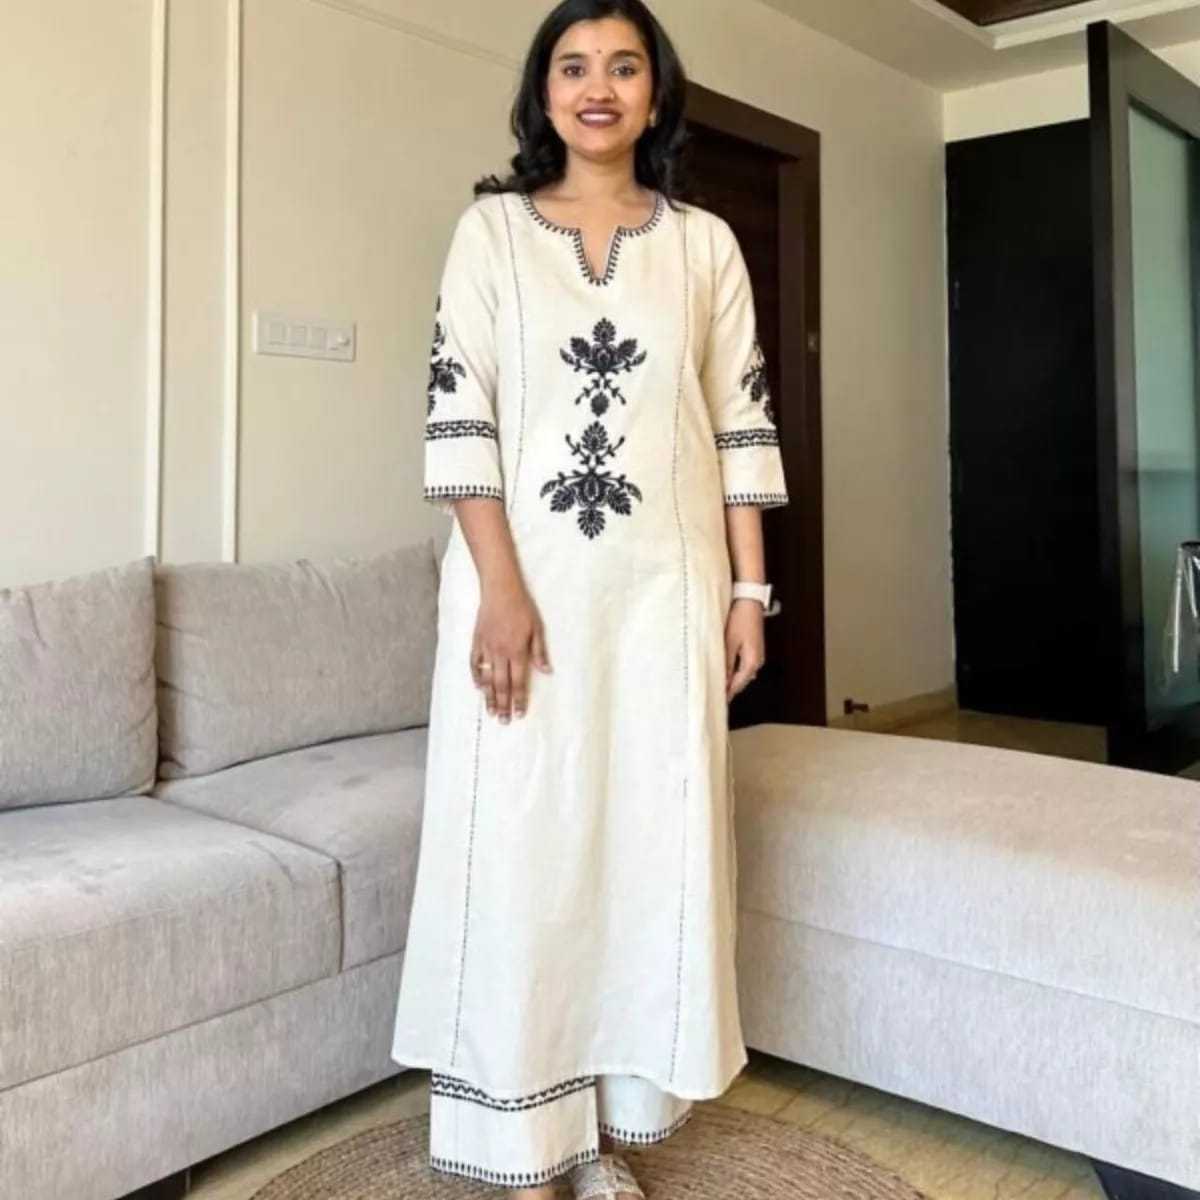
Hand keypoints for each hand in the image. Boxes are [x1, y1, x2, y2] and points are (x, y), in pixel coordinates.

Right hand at [470, 579, 551, 721]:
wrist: (500, 591)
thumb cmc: (522, 608)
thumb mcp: (537, 628)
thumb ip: (540, 652)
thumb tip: (547, 671)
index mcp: (517, 651)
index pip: (518, 682)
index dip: (519, 699)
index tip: (519, 713)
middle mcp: (500, 653)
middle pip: (501, 685)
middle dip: (503, 704)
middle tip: (503, 721)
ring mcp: (486, 648)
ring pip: (487, 678)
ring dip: (489, 696)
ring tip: (491, 712)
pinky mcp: (477, 641)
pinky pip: (474, 663)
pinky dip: (475, 677)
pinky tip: (478, 687)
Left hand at [725, 598, 765, 701]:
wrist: (749, 601)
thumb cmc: (740, 620)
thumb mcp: (729, 643)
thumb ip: (726, 663)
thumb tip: (721, 680)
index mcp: (752, 662)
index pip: (737, 685)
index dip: (726, 694)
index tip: (717, 703)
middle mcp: (757, 661)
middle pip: (741, 681)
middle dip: (728, 689)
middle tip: (714, 697)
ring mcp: (756, 655)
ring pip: (742, 674)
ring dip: (731, 679)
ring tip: (716, 685)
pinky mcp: (753, 649)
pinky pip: (743, 666)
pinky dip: (734, 671)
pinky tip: (724, 670)